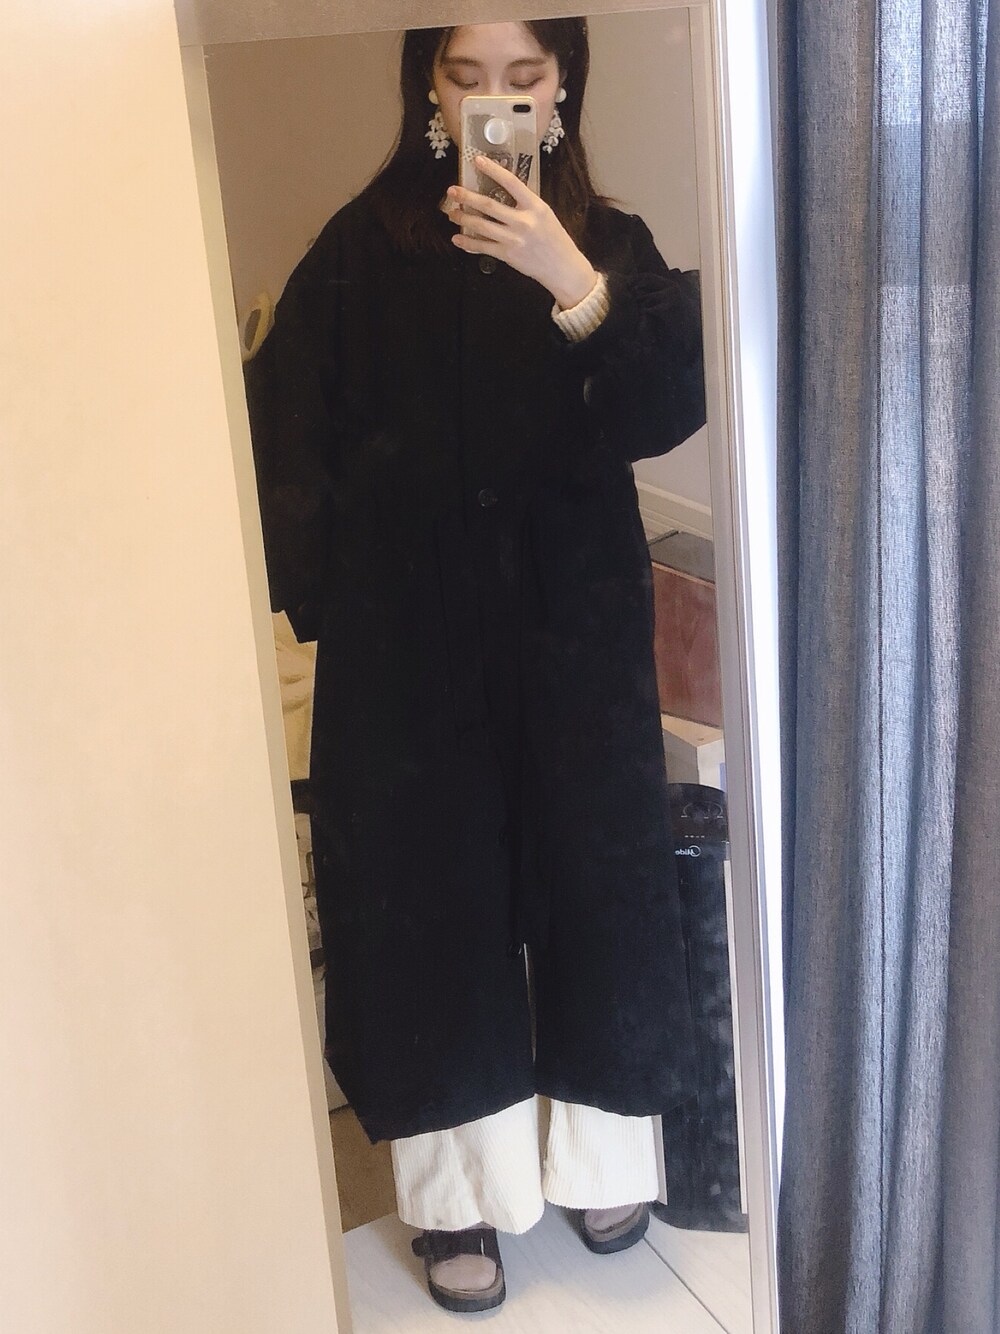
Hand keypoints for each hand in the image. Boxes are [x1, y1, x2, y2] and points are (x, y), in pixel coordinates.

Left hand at [446, 155, 597, 310]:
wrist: (562, 268)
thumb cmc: (554, 239)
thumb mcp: (545, 214)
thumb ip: (525, 204)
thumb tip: (503, 192)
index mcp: (535, 206)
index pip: (511, 182)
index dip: (493, 170)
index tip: (477, 161)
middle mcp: (523, 221)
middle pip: (489, 205)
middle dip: (467, 197)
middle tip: (452, 190)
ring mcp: (514, 239)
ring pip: (482, 226)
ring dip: (463, 219)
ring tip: (452, 213)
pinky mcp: (508, 255)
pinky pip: (483, 247)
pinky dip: (468, 243)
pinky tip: (457, 239)